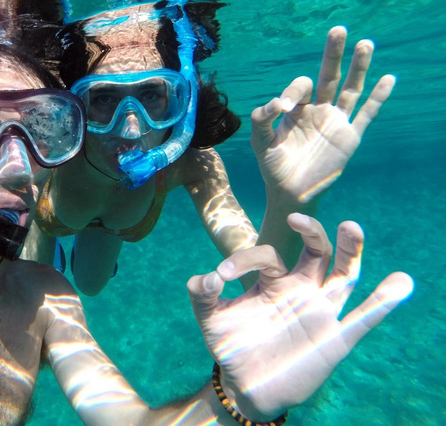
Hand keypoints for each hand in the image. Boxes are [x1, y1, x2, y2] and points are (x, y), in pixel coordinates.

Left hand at [188, 213, 412, 420]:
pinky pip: (364, 318)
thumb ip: (202, 293)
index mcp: (274, 280)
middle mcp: (302, 290)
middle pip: (318, 251)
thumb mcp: (210, 317)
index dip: (244, 259)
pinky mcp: (335, 339)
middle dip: (312, 231)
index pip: (267, 256)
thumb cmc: (232, 345)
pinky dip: (383, 302)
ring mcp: (321, 312)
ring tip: (351, 226)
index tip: (221, 274)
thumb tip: (209, 276)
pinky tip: (400, 283)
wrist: (246, 385)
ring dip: (351, 250)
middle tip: (297, 217)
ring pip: (345, 274)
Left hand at [251, 26, 393, 202]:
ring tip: (365, 44)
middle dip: (333, 54)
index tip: (283, 107)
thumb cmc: (273, 166)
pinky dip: (378, 98)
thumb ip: (261, 120)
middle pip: (329, 76)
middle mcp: (318, 110)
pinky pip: (367, 114)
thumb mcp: (260, 142)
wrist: (290, 193)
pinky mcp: (350, 138)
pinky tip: (389, 78)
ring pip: (351, 89)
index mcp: (297, 109)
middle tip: (338, 29)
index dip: (294, 92)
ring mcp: (336, 122)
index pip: (301, 86)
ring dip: (359, 67)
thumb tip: (277, 103)